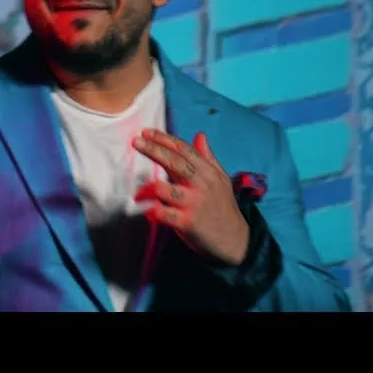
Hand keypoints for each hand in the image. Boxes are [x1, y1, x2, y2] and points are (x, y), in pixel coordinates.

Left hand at [132, 129, 249, 266]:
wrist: (236, 241)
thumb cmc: (223, 208)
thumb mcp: (221, 180)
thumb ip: (208, 158)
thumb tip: (200, 135)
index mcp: (208, 173)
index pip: (185, 150)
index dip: (165, 139)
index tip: (147, 132)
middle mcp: (201, 185)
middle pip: (175, 162)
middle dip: (154, 150)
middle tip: (136, 141)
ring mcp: (193, 204)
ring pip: (164, 189)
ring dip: (147, 187)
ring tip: (138, 192)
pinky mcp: (187, 223)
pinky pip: (163, 214)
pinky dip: (152, 210)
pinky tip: (146, 209)